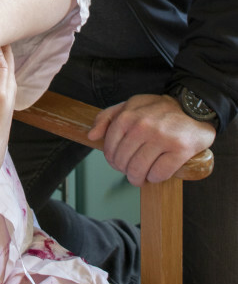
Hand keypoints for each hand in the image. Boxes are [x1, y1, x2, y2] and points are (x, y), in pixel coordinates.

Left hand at [88, 93, 216, 185]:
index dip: (112, 160)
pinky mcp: (180, 150)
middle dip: (125, 171)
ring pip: (139, 170)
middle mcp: (143, 126)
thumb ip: (107, 117)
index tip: (119, 163)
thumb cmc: (158, 110)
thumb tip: (91, 136)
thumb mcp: (130, 105)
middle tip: (132, 170)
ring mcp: (162, 138)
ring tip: (142, 176)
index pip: (110, 148)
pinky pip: (159, 174)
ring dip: (138, 178)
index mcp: (128, 116)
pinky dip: (155, 178)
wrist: (192, 108)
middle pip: (123, 162)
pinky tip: (157, 172)